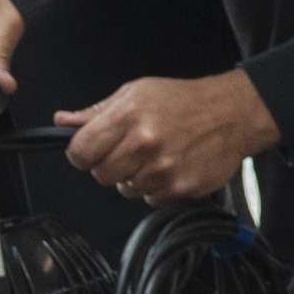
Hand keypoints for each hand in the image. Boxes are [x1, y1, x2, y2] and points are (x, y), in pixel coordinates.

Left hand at [55, 69, 280, 205]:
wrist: (230, 114)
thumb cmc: (182, 101)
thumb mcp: (135, 93)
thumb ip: (96, 112)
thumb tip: (63, 121)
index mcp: (127, 116)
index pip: (80, 151)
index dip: (82, 153)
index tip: (90, 150)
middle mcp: (143, 143)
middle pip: (100, 175)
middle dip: (109, 165)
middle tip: (129, 150)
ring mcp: (162, 169)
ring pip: (125, 189)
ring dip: (135, 177)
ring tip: (155, 155)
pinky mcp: (179, 188)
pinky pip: (150, 199)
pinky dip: (157, 187)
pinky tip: (171, 166)